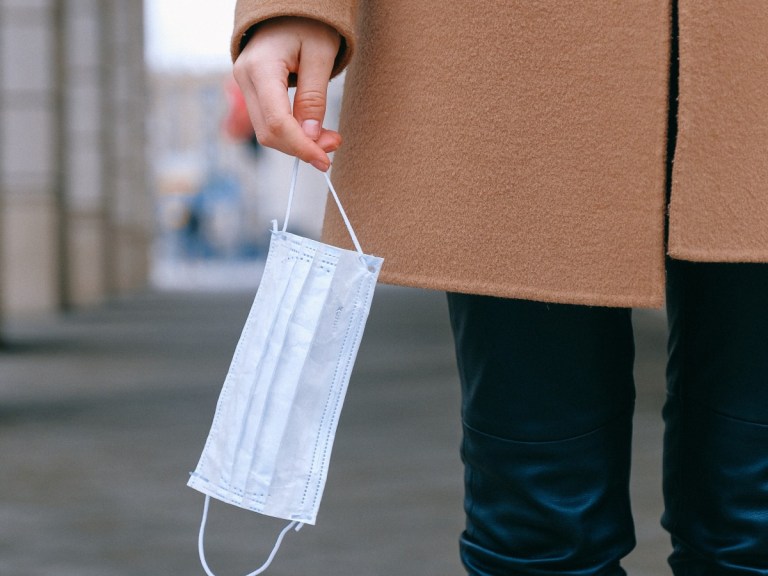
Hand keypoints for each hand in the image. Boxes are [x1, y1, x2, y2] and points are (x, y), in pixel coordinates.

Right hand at [233, 17, 341, 170]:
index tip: (324, 160)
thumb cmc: (307, 23)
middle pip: (268, 133)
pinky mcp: (252, 91)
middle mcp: (245, 79)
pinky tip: (311, 131)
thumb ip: (314, 98)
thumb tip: (311, 136)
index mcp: (261, 68)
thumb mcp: (320, 56)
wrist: (288, 8)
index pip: (277, 122)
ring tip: (326, 139)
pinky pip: (268, 121)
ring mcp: (244, 86)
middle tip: (333, 146)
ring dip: (297, 143)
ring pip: (266, 131)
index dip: (301, 147)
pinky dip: (290, 133)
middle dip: (301, 147)